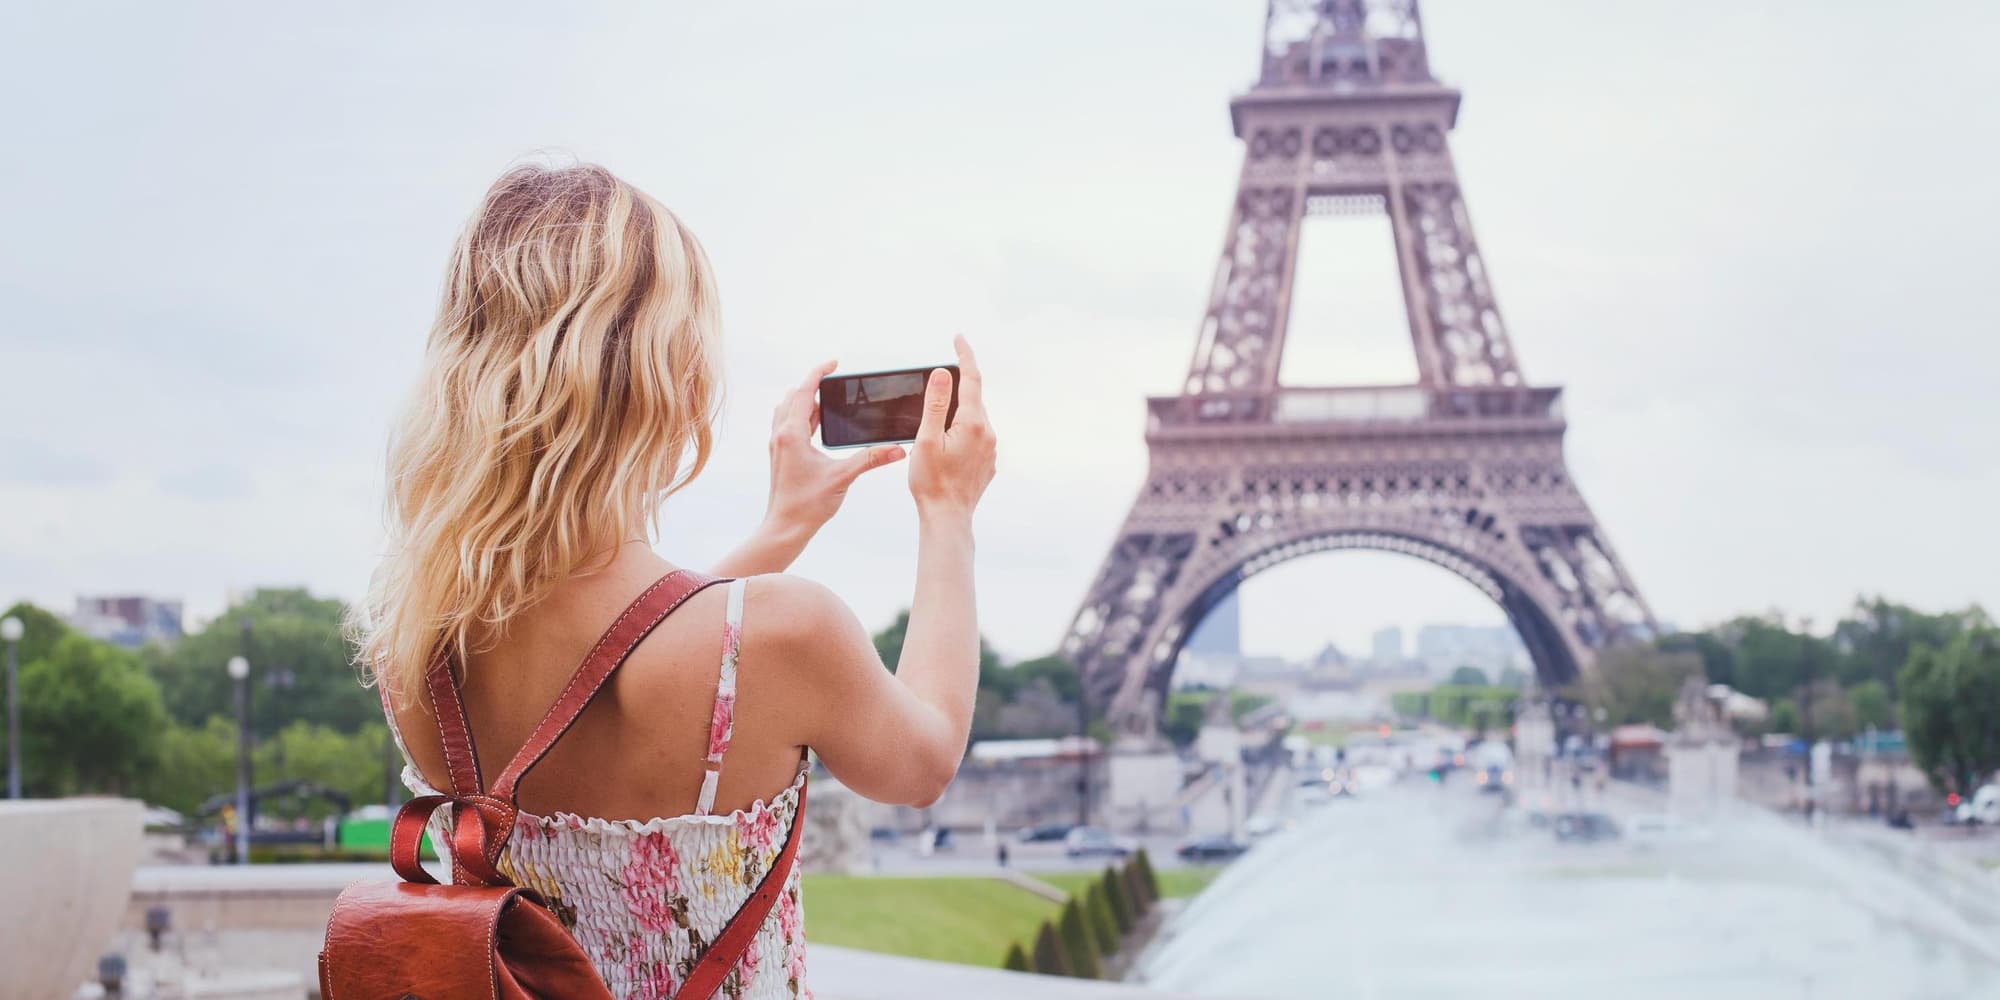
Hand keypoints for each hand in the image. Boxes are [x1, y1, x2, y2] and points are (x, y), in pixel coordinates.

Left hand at [763, 359, 906, 535]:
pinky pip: (788, 426)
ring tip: (827, 402)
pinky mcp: (780, 456)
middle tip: (834, 382)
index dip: (818, 373)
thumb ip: (871, 459)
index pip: (803, 392)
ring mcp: (778, 445)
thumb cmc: (807, 504)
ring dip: (805, 401)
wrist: (785, 527)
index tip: (834, 363)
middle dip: (813, 386)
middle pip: (793, 397)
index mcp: (792, 434)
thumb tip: (898, 450)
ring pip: (788, 411)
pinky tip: (818, 428)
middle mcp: (780, 435)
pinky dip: (802, 418)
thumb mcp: (843, 477)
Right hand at [908, 336, 996, 518]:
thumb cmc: (932, 482)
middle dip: (957, 387)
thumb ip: (935, 404)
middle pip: (973, 398)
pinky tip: (947, 446)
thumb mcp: (926, 439)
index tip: (959, 338)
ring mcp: (991, 449)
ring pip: (975, 419)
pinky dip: (962, 432)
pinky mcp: (988, 462)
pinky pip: (977, 437)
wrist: (948, 517)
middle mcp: (988, 433)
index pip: (971, 379)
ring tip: (935, 428)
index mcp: (973, 423)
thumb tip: (941, 374)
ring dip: (958, 414)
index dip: (964, 356)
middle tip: (936, 383)